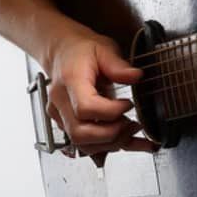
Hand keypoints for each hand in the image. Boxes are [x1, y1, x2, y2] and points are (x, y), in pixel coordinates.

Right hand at [45, 31, 155, 163]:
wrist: (62, 53)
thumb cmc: (80, 51)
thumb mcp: (103, 49)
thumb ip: (119, 65)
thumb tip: (136, 76)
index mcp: (70, 81)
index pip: (85, 108)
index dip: (111, 112)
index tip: (127, 105)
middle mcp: (60, 102)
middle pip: (80, 133)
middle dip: (111, 134)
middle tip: (131, 123)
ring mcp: (60, 116)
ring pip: (82, 145)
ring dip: (110, 144)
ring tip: (131, 129)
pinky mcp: (66, 125)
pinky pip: (86, 144)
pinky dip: (109, 147)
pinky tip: (130, 143)